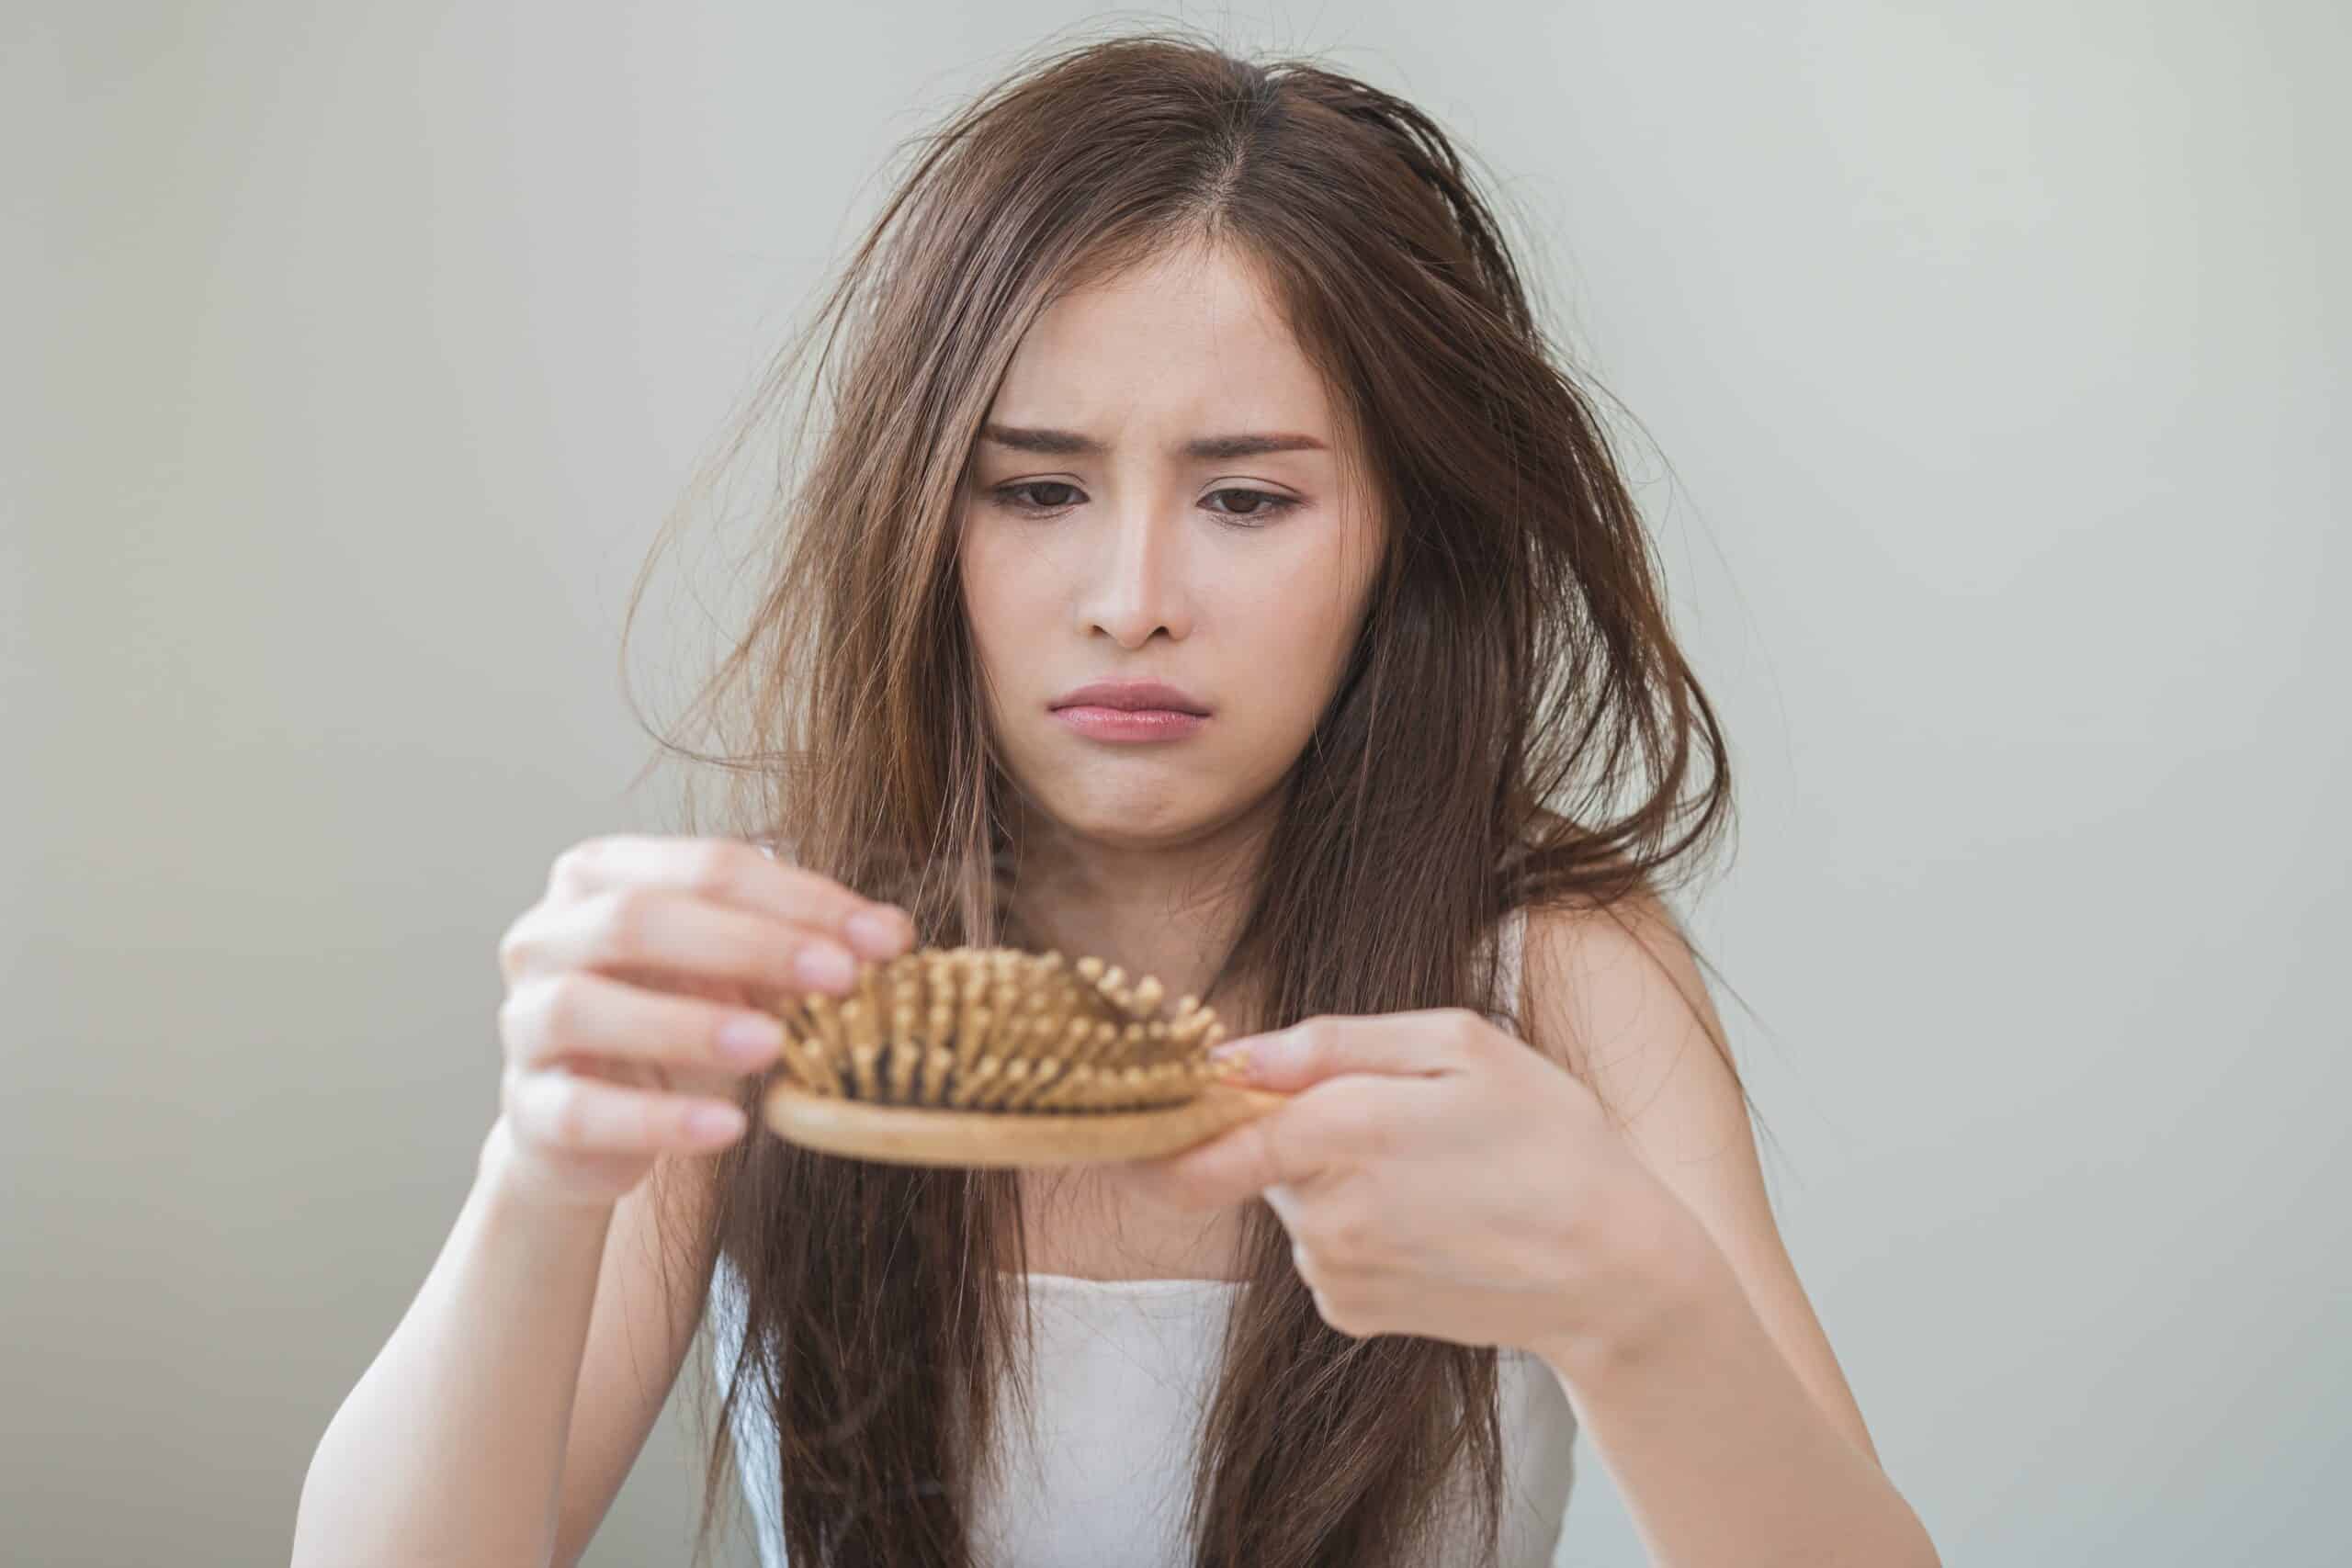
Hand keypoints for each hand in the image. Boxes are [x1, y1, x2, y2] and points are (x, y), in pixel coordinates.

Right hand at [489, 834, 913, 1207]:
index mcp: (600, 875)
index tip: (884, 938)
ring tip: (774, 1046)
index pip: (705, 865)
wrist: (590, 1126)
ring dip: (688, 1023)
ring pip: (585, 1006)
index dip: (798, 898)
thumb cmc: (672, 1020)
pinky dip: (657, 1118)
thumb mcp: (737, 975)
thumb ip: (799, 945)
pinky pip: (581, 1109)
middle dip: (749, 945)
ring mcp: (522, 1021)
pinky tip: (727, 1126)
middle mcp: (545, 936)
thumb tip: (893, 934)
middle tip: (839, 978)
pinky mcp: (526, 1108)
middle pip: (636, 920)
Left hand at [1125, 1009, 1678, 1359]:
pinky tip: (1433, 1219)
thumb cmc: (1550, 1140)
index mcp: (1345, 1132)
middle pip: (1257, 1151)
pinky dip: (1358, 1224)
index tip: (1156, 1098)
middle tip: (1401, 1113)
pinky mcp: (1349, 1312)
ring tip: (1438, 1171)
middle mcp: (1323, 1214)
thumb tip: (1234, 1053)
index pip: (1201, 1142)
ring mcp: (1332, 1272)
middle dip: (1300, 1124)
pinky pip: (1322, 1247)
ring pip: (1294, 1197)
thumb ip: (1335, 1042)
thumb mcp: (1461, 1047)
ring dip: (1337, 1175)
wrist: (1615, 1273)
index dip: (1163, 1120)